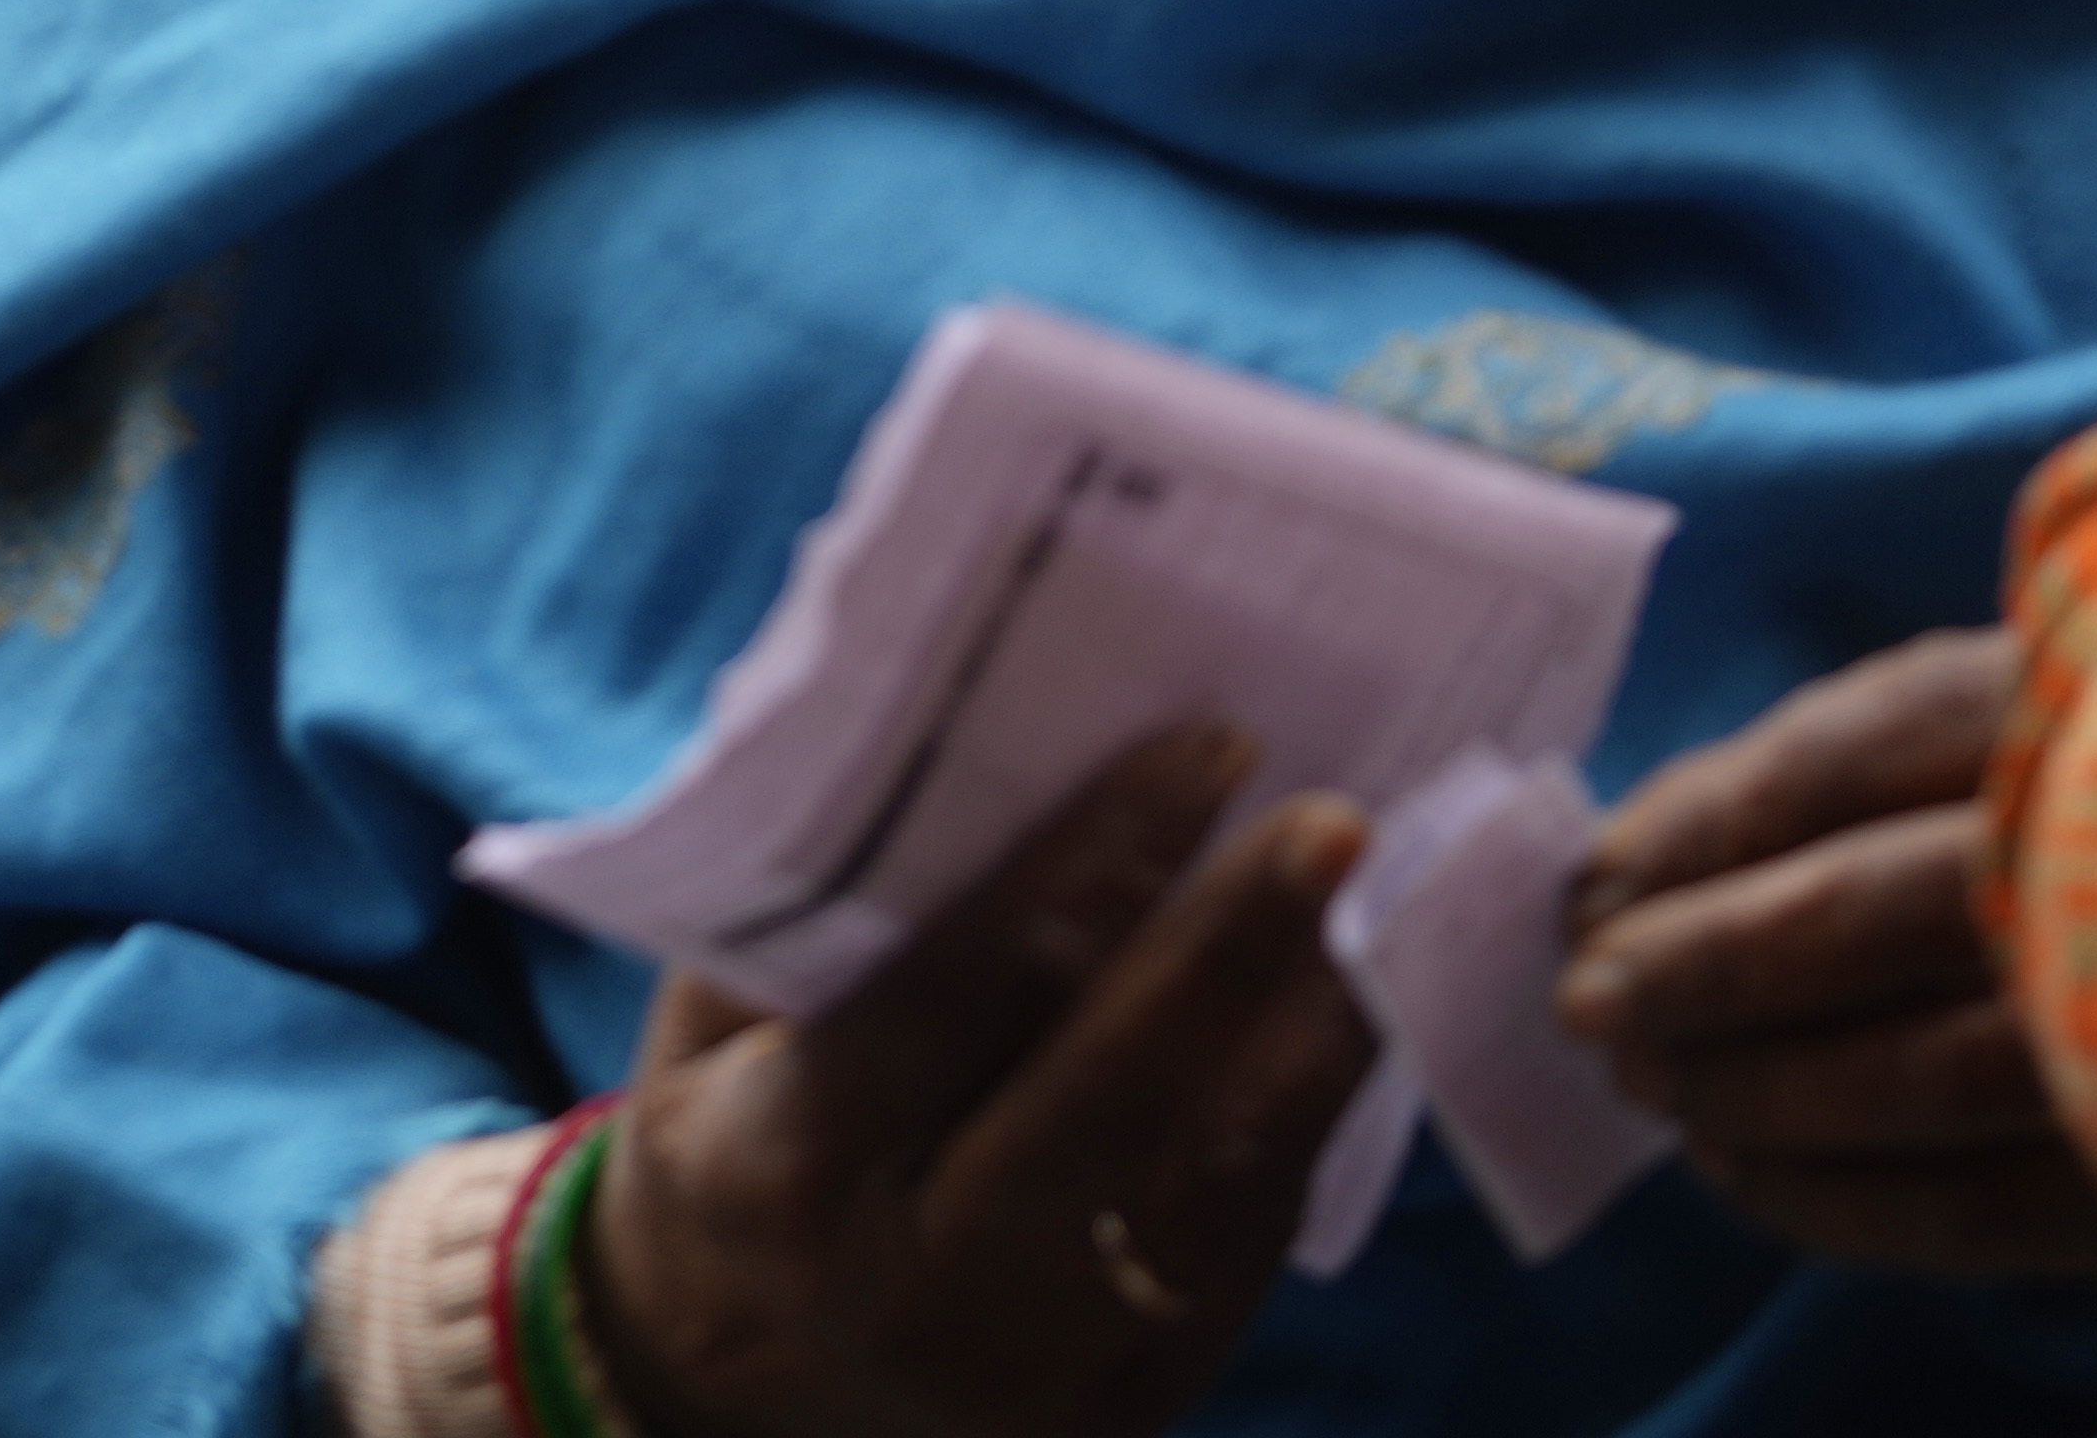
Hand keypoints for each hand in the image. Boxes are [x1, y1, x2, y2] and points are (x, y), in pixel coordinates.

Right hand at [585, 726, 1383, 1437]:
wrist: (723, 1386)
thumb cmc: (727, 1138)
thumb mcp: (718, 1024)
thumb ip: (842, 916)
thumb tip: (1011, 728)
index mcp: (784, 1173)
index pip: (966, 995)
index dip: (1095, 864)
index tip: (1207, 747)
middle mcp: (916, 1295)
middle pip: (1113, 1107)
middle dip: (1233, 950)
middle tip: (1335, 820)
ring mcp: (1034, 1381)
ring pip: (1215, 1194)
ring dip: (1312, 1034)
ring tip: (1378, 898)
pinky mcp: (1127, 1419)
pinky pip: (1243, 1254)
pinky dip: (1303, 1122)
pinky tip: (1338, 1011)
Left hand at [1555, 627, 2096, 1286]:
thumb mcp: (2047, 699)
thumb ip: (1874, 763)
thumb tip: (1642, 869)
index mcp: (2096, 697)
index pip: (1848, 756)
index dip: (1698, 826)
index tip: (1592, 879)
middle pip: (1863, 913)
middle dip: (1701, 964)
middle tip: (1587, 1000)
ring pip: (1917, 1073)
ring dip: (1753, 1087)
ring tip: (1650, 1085)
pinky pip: (1981, 1209)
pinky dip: (1839, 1201)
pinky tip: (1741, 1173)